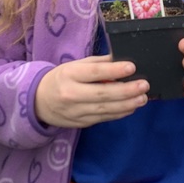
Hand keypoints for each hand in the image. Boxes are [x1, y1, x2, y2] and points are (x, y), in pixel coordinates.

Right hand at [34, 55, 148, 127]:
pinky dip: (119, 113)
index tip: (132, 67)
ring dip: (127, 104)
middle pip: (102, 94)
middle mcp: (71, 94)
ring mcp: (76, 111)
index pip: (94, 73)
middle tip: (144, 86)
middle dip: (126, 90)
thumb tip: (122, 59)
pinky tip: (131, 107)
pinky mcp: (81, 123)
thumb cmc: (62, 79)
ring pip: (105, 108)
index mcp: (69, 75)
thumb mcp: (75, 65)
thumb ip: (98, 63)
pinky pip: (103, 118)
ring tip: (142, 98)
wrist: (39, 102)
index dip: (113, 70)